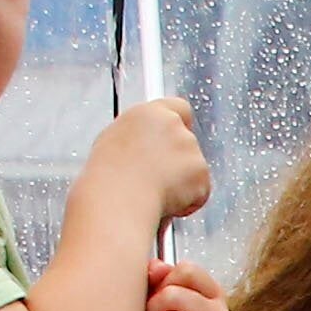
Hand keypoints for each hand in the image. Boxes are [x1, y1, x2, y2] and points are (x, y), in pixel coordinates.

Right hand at [79, 96, 209, 228]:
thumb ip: (139, 136)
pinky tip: (166, 202)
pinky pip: (200, 191)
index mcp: (149, 114)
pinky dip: (188, 201)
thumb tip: (144, 146)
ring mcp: (191, 148)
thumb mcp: (114, 141)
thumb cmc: (108, 175)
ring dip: (182, 181)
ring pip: (193, 168)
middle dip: (178, 160)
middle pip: (187, 142)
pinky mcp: (202, 173)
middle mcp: (173, 125)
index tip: (173, 141)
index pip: (179, 108)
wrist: (119, 197)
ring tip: (155, 192)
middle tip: (158, 178)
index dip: (179, 125)